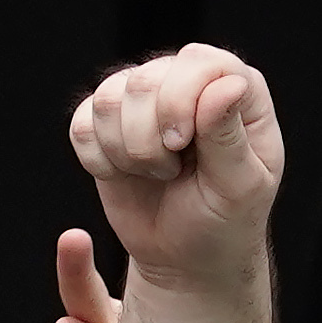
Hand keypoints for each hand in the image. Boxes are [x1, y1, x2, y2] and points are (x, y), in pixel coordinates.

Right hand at [68, 44, 280, 298]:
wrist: (188, 260)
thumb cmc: (225, 224)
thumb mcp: (240, 189)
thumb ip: (230, 137)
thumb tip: (228, 84)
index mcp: (235, 90)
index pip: (197, 62)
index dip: (179, 100)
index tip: (181, 145)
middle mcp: (187, 82)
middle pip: (144, 80)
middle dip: (150, 139)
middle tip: (172, 172)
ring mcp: (145, 98)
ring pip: (108, 99)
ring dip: (126, 152)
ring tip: (157, 175)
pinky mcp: (107, 122)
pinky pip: (82, 124)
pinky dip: (99, 161)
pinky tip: (126, 176)